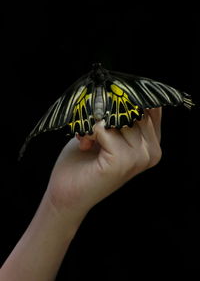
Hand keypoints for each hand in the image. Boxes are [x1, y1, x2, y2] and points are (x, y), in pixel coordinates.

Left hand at [46, 108, 161, 215]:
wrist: (68, 192)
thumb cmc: (86, 161)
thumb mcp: (109, 133)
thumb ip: (123, 116)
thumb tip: (124, 88)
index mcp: (152, 144)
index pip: (151, 107)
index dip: (129, 97)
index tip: (110, 98)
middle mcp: (151, 152)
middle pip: (134, 109)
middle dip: (108, 111)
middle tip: (92, 128)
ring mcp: (138, 159)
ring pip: (119, 118)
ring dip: (96, 123)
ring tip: (88, 140)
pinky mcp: (120, 162)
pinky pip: (104, 129)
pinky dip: (90, 132)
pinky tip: (86, 144)